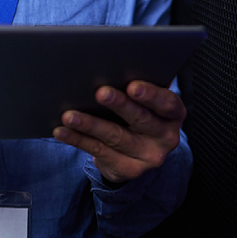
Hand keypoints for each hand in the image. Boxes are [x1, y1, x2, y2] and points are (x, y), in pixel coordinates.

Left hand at [52, 80, 186, 183]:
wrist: (139, 153)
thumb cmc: (140, 114)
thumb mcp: (147, 102)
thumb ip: (139, 87)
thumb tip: (114, 68)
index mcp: (173, 114)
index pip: (167, 103)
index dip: (151, 95)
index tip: (132, 85)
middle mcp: (166, 137)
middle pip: (141, 120)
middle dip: (119, 105)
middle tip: (100, 92)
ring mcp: (148, 156)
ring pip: (116, 137)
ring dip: (90, 124)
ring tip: (69, 114)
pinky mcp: (128, 169)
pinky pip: (100, 152)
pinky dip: (78, 139)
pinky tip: (63, 130)